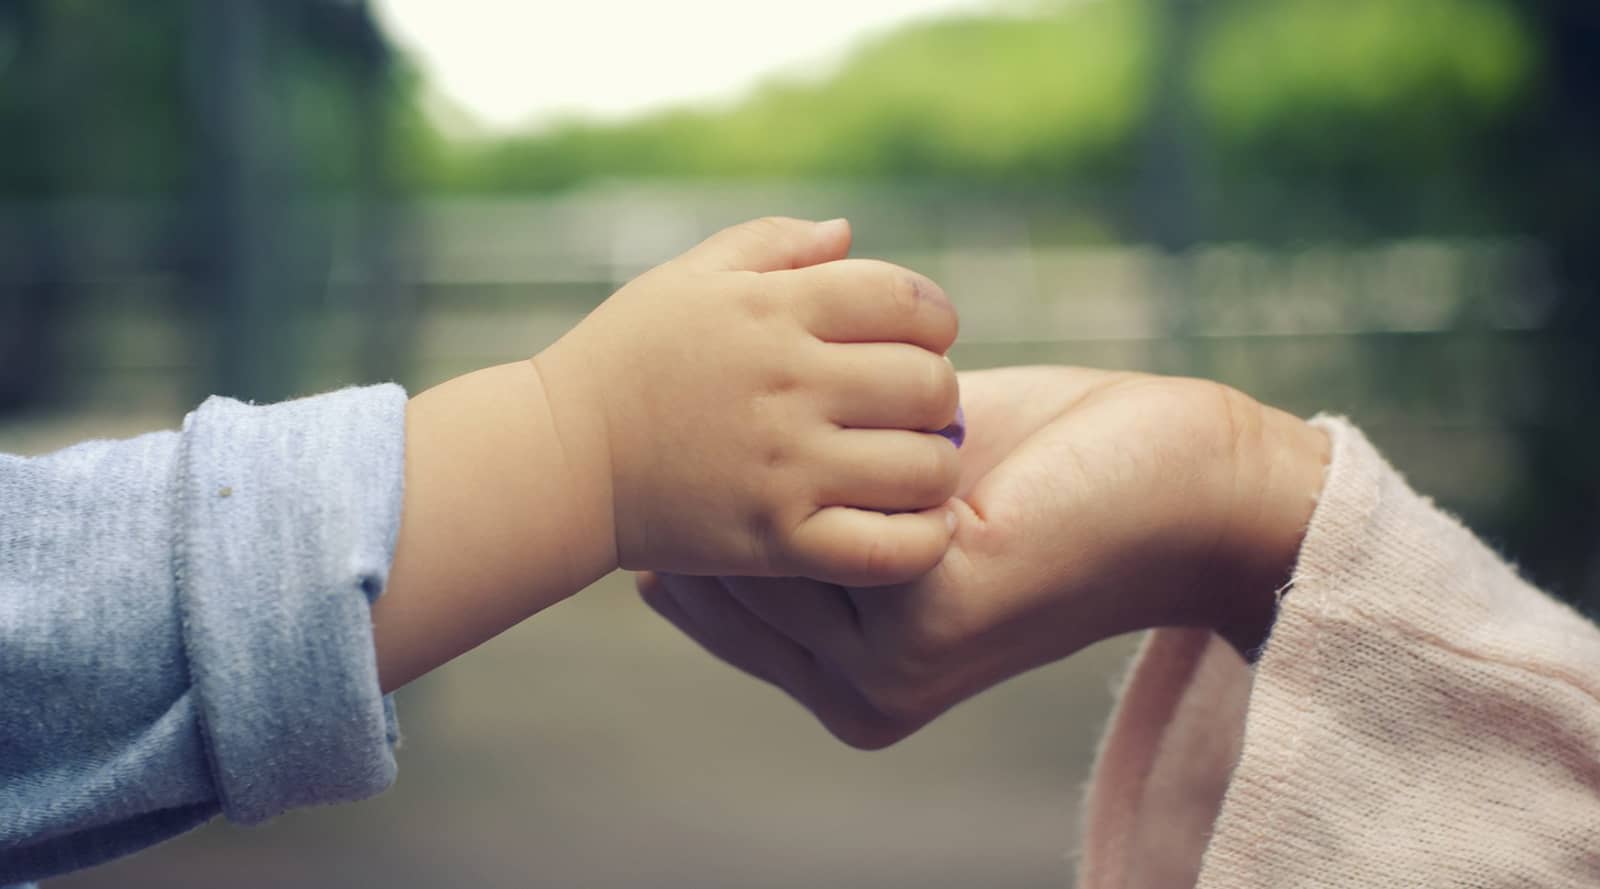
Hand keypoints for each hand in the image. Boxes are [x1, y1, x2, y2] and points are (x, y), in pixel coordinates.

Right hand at [534, 217, 961, 586]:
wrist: (559, 458)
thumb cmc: (627, 358)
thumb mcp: (689, 277)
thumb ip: (773, 244)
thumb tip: (846, 232)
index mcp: (774, 309)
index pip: (907, 302)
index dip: (935, 319)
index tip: (922, 339)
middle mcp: (788, 384)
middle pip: (929, 385)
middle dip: (937, 395)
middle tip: (914, 411)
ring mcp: (785, 467)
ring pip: (925, 468)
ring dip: (935, 467)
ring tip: (913, 468)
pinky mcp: (777, 540)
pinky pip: (889, 551)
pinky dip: (922, 541)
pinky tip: (916, 525)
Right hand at [640, 366, 1328, 747]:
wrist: (1187, 485)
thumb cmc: (1048, 474)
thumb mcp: (904, 503)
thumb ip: (825, 512)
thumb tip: (732, 474)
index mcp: (849, 683)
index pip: (721, 609)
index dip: (688, 518)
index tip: (656, 442)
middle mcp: (860, 695)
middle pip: (726, 584)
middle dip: (697, 488)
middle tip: (665, 405)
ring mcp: (892, 669)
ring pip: (764, 554)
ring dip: (748, 461)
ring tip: (733, 383)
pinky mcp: (929, 615)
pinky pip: (826, 525)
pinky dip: (815, 450)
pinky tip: (809, 391)